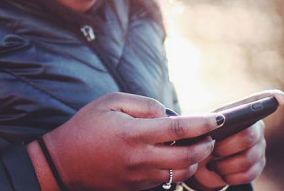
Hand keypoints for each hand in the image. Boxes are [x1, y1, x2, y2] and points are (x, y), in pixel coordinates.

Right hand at [28, 92, 224, 189]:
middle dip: (206, 146)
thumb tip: (169, 114)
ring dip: (194, 160)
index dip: (203, 123)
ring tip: (195, 146)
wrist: (64, 161)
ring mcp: (139, 176)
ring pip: (181, 172)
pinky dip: (178, 169)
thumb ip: (144, 104)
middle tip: (210, 135)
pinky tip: (175, 156)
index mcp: (134, 133)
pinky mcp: (137, 187)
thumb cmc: (87, 125)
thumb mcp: (111, 102)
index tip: (219, 118)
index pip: (179, 128)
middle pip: (188, 156)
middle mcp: (140, 158)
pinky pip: (166, 180)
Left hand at [189, 120, 266, 189]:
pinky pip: (248, 174)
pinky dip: (231, 176)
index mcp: (242, 112)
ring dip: (225, 165)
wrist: (202, 157)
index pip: (247, 114)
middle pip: (246, 138)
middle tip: (211, 151)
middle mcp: (256, 129)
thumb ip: (207, 123)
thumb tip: (213, 124)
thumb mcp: (200, 127)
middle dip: (224, 148)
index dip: (237, 120)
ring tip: (212, 164)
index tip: (217, 133)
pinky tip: (221, 173)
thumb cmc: (201, 137)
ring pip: (247, 160)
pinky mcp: (258, 166)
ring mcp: (259, 148)